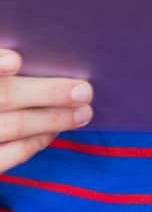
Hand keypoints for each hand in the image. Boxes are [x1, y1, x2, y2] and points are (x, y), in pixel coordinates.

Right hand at [0, 50, 93, 171]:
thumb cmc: (3, 94)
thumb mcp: (1, 76)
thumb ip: (6, 67)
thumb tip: (34, 57)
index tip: (17, 61)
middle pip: (4, 97)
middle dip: (47, 93)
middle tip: (84, 90)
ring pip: (13, 126)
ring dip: (53, 119)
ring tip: (83, 112)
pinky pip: (11, 154)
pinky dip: (36, 141)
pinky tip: (55, 131)